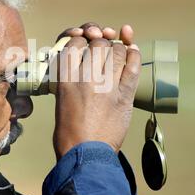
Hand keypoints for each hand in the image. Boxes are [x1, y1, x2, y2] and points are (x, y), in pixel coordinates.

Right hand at [53, 22, 140, 159]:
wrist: (85, 155)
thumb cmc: (69, 132)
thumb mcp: (60, 99)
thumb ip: (69, 79)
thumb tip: (80, 62)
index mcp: (65, 79)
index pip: (74, 43)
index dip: (81, 39)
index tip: (84, 43)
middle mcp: (85, 78)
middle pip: (98, 44)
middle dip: (101, 41)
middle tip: (102, 46)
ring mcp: (106, 86)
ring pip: (117, 51)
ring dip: (118, 47)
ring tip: (117, 51)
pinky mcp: (124, 96)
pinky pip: (133, 66)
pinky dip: (135, 55)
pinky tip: (133, 50)